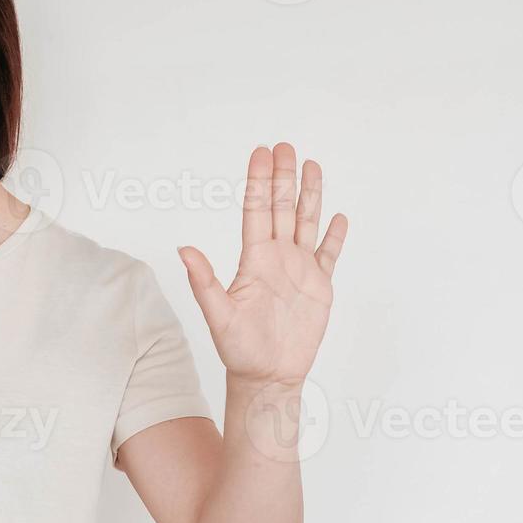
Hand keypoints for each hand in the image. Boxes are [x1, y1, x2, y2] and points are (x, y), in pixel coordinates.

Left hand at [177, 143, 347, 389]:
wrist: (267, 375)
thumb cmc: (238, 349)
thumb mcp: (217, 314)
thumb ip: (203, 281)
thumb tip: (183, 249)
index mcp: (253, 259)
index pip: (256, 210)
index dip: (259, 182)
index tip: (261, 153)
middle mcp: (276, 258)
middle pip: (281, 208)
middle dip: (283, 177)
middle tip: (286, 146)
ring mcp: (299, 269)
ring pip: (306, 223)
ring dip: (309, 195)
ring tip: (312, 165)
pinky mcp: (319, 286)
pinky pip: (329, 255)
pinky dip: (335, 236)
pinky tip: (339, 216)